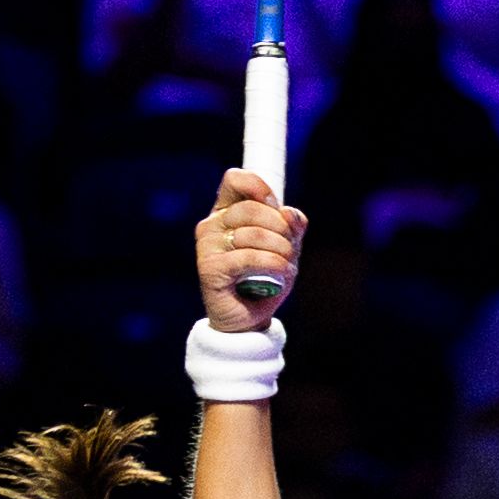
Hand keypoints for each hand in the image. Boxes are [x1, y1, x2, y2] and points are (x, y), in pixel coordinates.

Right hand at [195, 168, 305, 331]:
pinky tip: (282, 273)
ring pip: (253, 233)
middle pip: (251, 208)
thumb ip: (291, 226)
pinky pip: (248, 257)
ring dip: (281, 250)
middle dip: (281, 228)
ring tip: (286, 265)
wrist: (248, 319)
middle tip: (290, 248)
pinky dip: (273, 264)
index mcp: (225, 212)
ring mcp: (207, 246)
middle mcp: (211, 225)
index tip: (276, 206)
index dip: (259, 187)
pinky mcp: (210, 268)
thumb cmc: (265, 279)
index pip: (235, 180)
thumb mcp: (285, 248)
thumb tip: (290, 213)